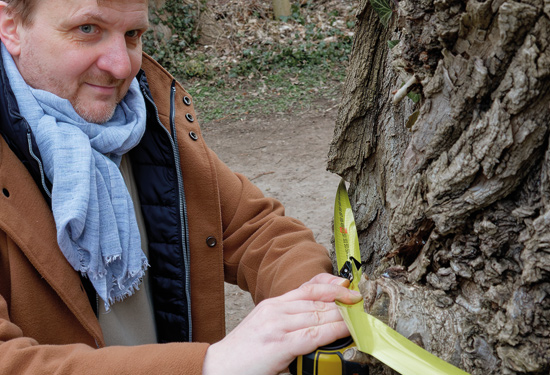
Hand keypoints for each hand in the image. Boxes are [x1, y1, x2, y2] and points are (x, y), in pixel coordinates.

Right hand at [202, 273, 361, 374]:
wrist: (217, 367)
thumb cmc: (244, 352)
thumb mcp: (266, 327)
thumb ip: (288, 320)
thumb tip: (315, 322)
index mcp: (273, 304)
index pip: (309, 288)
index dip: (333, 285)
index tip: (350, 286)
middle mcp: (276, 310)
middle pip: (318, 301)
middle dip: (343, 302)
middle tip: (362, 303)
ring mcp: (277, 326)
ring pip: (319, 315)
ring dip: (343, 316)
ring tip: (360, 316)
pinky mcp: (279, 345)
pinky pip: (313, 335)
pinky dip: (333, 331)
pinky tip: (346, 330)